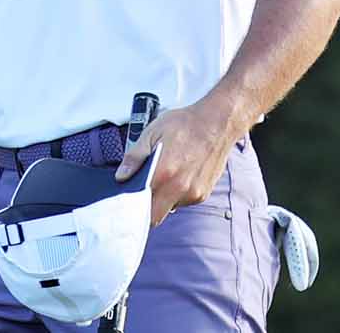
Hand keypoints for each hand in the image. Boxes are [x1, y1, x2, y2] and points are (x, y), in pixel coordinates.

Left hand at [114, 100, 238, 225]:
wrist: (217, 123)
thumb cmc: (186, 124)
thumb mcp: (152, 133)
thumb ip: (134, 157)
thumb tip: (121, 176)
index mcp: (164, 173)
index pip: (143, 210)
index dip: (132, 211)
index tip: (127, 207)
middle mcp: (180, 188)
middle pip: (157, 216)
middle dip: (146, 210)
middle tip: (139, 195)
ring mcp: (194, 193)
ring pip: (170, 207)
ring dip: (163, 199)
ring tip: (164, 176)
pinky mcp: (204, 193)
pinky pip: (184, 201)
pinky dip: (177, 193)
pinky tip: (178, 175)